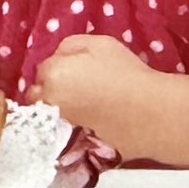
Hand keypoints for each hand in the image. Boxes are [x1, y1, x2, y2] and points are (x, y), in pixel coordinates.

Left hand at [31, 33, 164, 154]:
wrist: (150, 113)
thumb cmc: (126, 73)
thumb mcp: (100, 44)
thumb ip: (71, 46)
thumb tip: (59, 57)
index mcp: (53, 74)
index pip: (43, 69)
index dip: (59, 68)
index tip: (75, 70)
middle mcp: (49, 101)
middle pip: (37, 94)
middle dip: (48, 90)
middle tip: (74, 89)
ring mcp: (58, 124)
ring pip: (47, 114)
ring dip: (56, 108)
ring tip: (81, 106)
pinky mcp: (71, 143)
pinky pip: (61, 131)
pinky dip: (68, 126)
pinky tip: (86, 121)